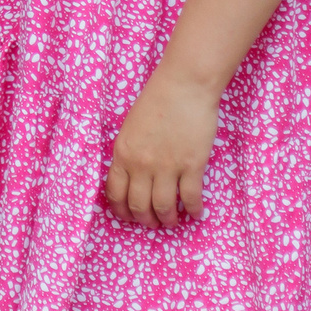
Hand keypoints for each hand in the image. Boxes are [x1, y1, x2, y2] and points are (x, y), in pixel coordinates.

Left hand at [103, 67, 218, 228]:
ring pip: (163, 207)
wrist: (184, 86)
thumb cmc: (156, 101)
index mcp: (122, 153)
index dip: (121, 210)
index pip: (115, 193)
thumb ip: (129, 152)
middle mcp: (141, 164)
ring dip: (168, 220)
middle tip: (153, 223)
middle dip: (146, 219)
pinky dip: (193, 210)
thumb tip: (132, 177)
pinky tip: (195, 213)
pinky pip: (190, 198)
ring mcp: (167, 167)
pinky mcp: (192, 166)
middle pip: (139, 205)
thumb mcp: (130, 127)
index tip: (129, 217)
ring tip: (173, 222)